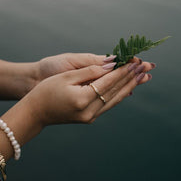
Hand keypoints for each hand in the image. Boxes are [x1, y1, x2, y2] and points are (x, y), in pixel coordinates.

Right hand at [22, 58, 153, 125]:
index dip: (122, 70)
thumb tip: (110, 66)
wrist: (35, 112)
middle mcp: (89, 111)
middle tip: (145, 67)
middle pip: (115, 92)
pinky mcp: (89, 118)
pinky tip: (126, 89)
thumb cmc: (45, 91)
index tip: (135, 61)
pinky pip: (108, 105)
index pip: (108, 82)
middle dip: (130, 78)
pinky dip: (118, 95)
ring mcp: (90, 117)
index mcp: (82, 99)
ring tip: (142, 77)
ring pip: (114, 100)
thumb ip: (89, 71)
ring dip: (128, 87)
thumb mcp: (65, 77)